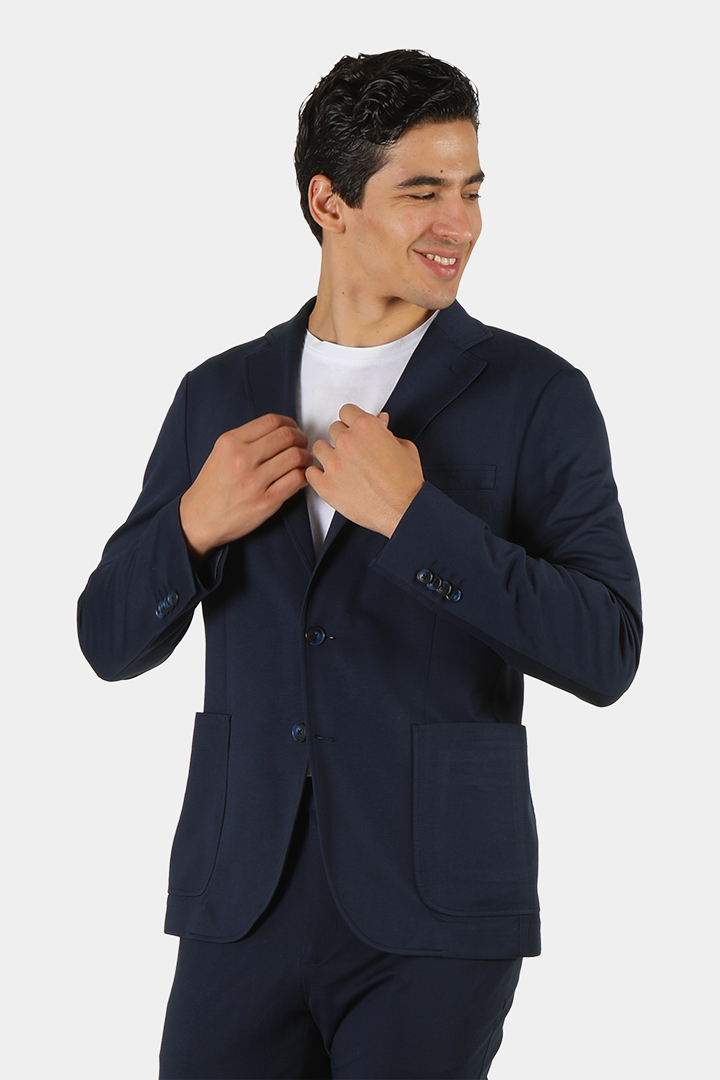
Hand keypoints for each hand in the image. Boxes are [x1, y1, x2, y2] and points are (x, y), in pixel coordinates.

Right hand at [179, 413, 313, 560]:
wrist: (198, 519)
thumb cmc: (212, 487)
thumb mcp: (221, 453)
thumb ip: (246, 440)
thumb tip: (278, 431)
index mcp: (231, 442)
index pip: (272, 421)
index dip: (290, 424)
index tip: (293, 430)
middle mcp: (243, 458)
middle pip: (287, 436)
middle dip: (301, 439)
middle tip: (302, 446)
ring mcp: (255, 481)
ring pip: (296, 457)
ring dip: (305, 458)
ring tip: (303, 463)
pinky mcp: (266, 501)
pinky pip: (296, 480)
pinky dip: (304, 476)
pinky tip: (299, 478)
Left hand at [306, 404, 423, 536]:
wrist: (405, 509)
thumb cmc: (407, 481)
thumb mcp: (404, 447)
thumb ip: (386, 431)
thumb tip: (380, 421)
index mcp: (366, 427)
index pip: (346, 411)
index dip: (352, 421)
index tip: (353, 429)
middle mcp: (347, 441)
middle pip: (333, 429)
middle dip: (342, 438)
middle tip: (352, 452)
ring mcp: (334, 463)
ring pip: (318, 448)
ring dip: (328, 454)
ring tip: (340, 465)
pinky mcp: (326, 485)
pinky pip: (310, 472)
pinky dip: (318, 475)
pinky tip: (330, 478)